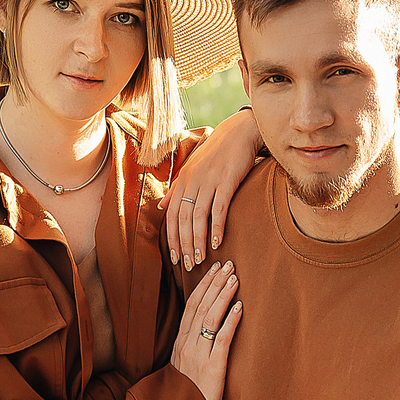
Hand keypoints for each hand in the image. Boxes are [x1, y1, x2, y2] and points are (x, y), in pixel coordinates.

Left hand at [166, 108, 261, 270]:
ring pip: (198, 217)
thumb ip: (176, 189)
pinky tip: (217, 243)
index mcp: (182, 181)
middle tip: (189, 266)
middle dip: (184, 245)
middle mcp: (192, 181)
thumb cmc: (217, 153)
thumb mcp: (193, 169)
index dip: (172, 239)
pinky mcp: (227, 180)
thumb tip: (161, 207)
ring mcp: (209, 181)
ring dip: (198, 241)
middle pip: (183, 219)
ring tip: (201, 260)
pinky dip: (217, 227)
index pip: (171, 215)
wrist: (239, 132)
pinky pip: (218, 208)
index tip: (175, 258)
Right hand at [169, 259, 240, 399]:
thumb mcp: (185, 366)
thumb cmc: (187, 393)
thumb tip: (205, 329)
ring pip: (209, 318)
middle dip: (214, 283)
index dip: (203, 286)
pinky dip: (230, 322)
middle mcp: (187, 345)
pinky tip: (239, 307)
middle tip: (228, 264)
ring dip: (223, 295)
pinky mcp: (212, 368)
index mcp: (180, 342)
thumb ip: (193, 346)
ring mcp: (198, 355)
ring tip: (234, 278)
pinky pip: (221, 340)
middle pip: (200, 306)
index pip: (191, 306)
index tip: (214, 269)